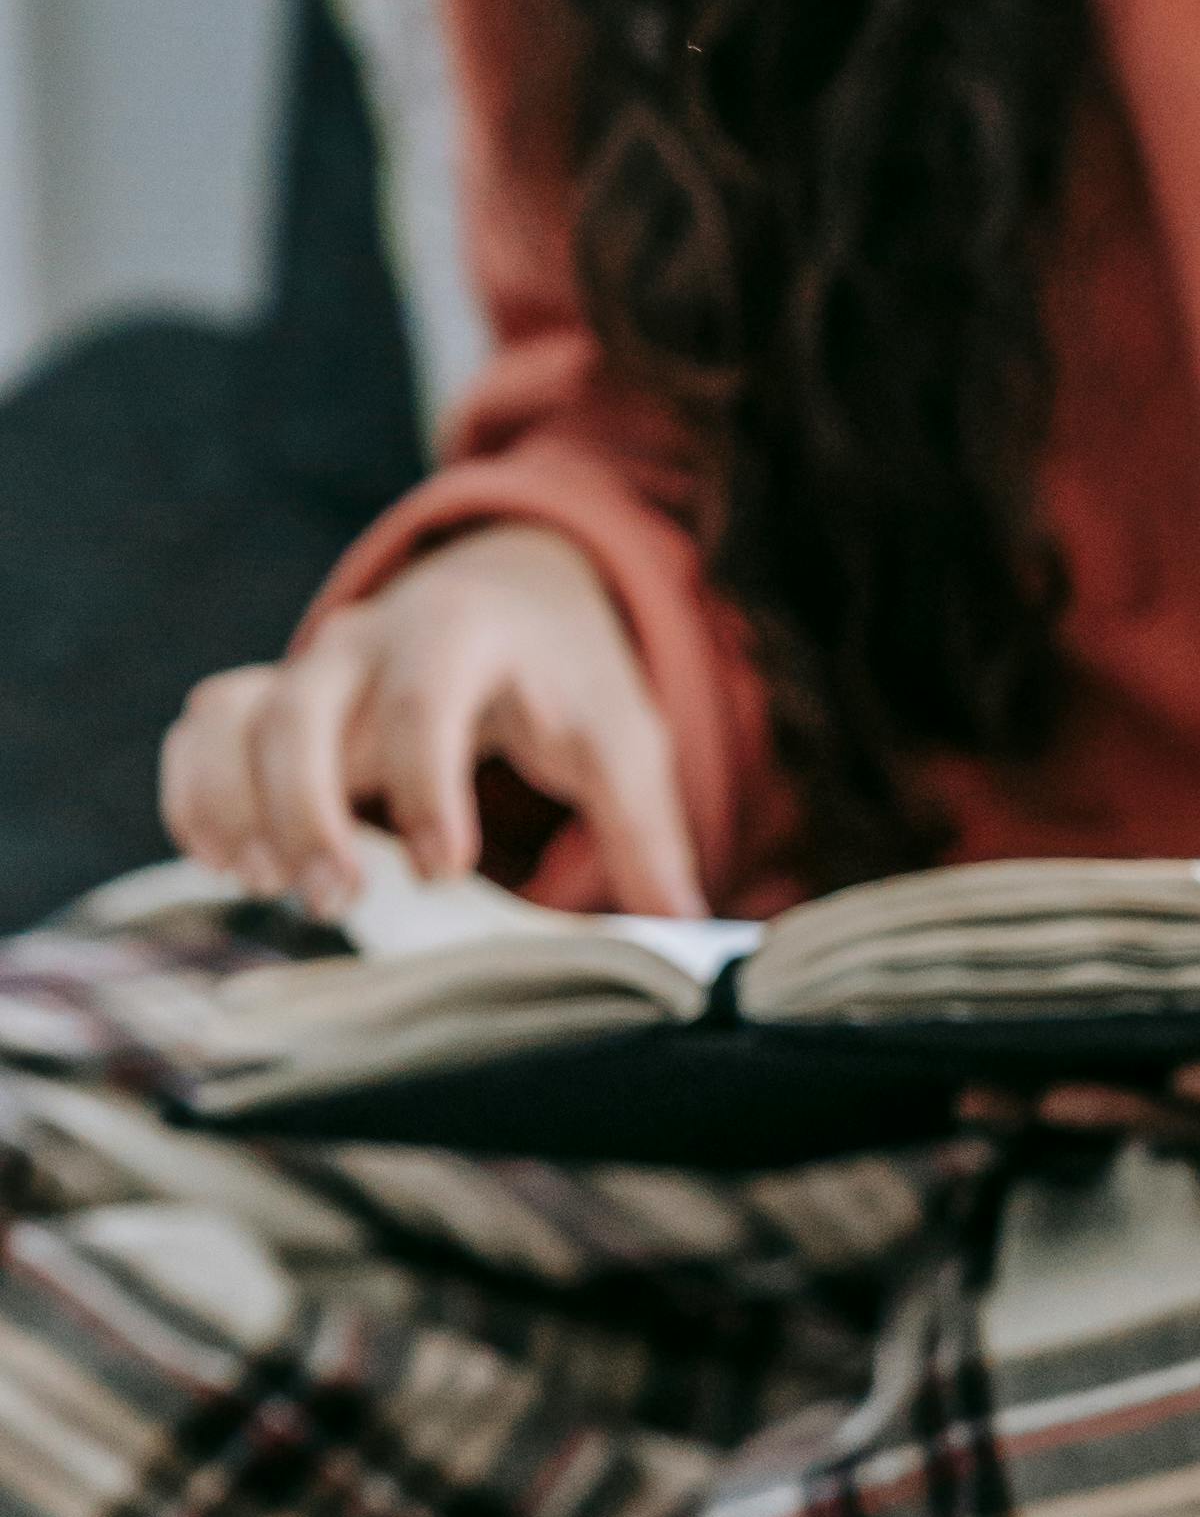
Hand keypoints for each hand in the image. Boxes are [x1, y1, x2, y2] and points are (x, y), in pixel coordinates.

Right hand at [161, 523, 702, 917]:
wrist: (514, 588)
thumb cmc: (570, 676)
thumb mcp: (622, 738)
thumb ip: (647, 831)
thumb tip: (688, 928)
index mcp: (465, 636)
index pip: (427, 701)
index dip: (426, 786)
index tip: (444, 869)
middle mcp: (369, 640)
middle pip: (300, 708)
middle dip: (304, 808)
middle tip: (335, 901)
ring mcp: (310, 666)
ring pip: (235, 715)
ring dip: (235, 805)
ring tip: (268, 889)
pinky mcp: (274, 696)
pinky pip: (205, 728)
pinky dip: (195, 789)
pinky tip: (222, 860)